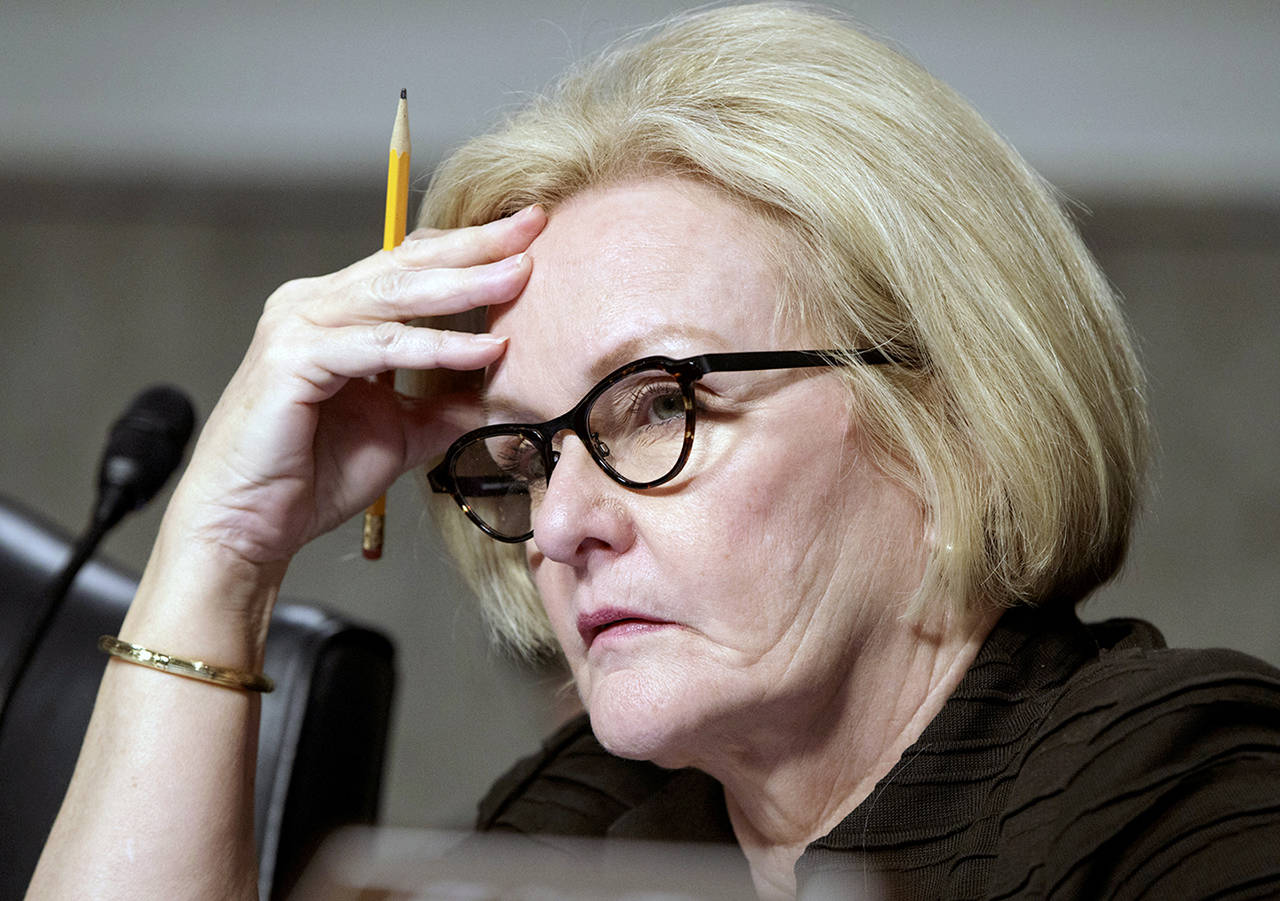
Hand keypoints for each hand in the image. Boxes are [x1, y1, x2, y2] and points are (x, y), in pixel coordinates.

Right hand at [167, 204, 546, 567]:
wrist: (249, 525)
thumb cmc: (310, 476)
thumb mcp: (401, 432)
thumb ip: (446, 405)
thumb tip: (505, 393)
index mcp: (336, 313)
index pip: (411, 265)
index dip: (469, 249)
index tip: (529, 237)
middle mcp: (313, 306)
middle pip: (407, 264)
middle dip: (475, 246)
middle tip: (532, 227)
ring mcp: (298, 327)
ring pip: (396, 295)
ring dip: (464, 285)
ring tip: (520, 277)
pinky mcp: (293, 359)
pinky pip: (382, 347)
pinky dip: (436, 347)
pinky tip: (484, 350)